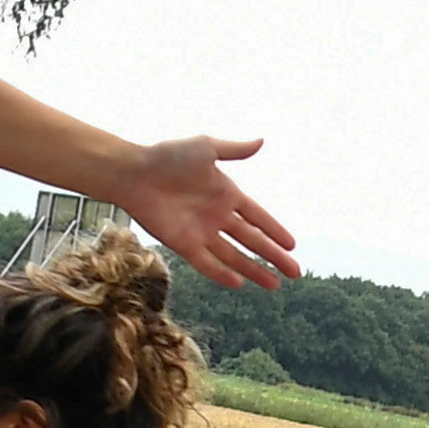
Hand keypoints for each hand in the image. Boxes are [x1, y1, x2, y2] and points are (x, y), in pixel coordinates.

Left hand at [113, 136, 300, 289]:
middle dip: (273, 257)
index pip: (257, 218)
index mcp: (226, 193)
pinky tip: (239, 284)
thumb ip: (234, 150)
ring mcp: (201, 232)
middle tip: (295, 273)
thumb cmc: (167, 156)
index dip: (275, 231)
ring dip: (254, 270)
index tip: (293, 245)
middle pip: (252, 241)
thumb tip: (262, 141)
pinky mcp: (183, 244)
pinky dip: (222, 274)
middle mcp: (217, 216)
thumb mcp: (206, 148)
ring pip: (234, 256)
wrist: (134, 173)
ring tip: (275, 285)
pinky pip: (207, 263)